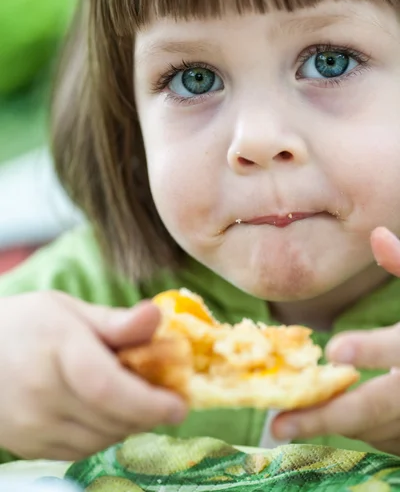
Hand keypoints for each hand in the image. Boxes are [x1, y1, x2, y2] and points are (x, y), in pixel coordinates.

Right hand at [0, 292, 186, 460]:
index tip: (179, 405)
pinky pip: (82, 451)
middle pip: (111, 418)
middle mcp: (42, 394)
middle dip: (148, 413)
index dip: (148, 401)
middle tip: (167, 398)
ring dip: (129, 424)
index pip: (107, 386)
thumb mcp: (69, 310)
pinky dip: (105, 435)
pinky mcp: (30, 447)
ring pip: (101, 439)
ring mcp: (32, 427)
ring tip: (137, 400)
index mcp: (58, 349)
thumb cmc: (27, 325)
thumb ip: (114, 321)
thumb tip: (158, 316)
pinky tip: (107, 413)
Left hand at [272, 227, 399, 455]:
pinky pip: (384, 439)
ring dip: (332, 426)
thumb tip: (377, 234)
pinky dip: (355, 429)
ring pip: (375, 428)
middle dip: (328, 415)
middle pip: (378, 405)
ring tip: (285, 421)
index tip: (333, 350)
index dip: (371, 350)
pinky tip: (324, 417)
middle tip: (280, 423)